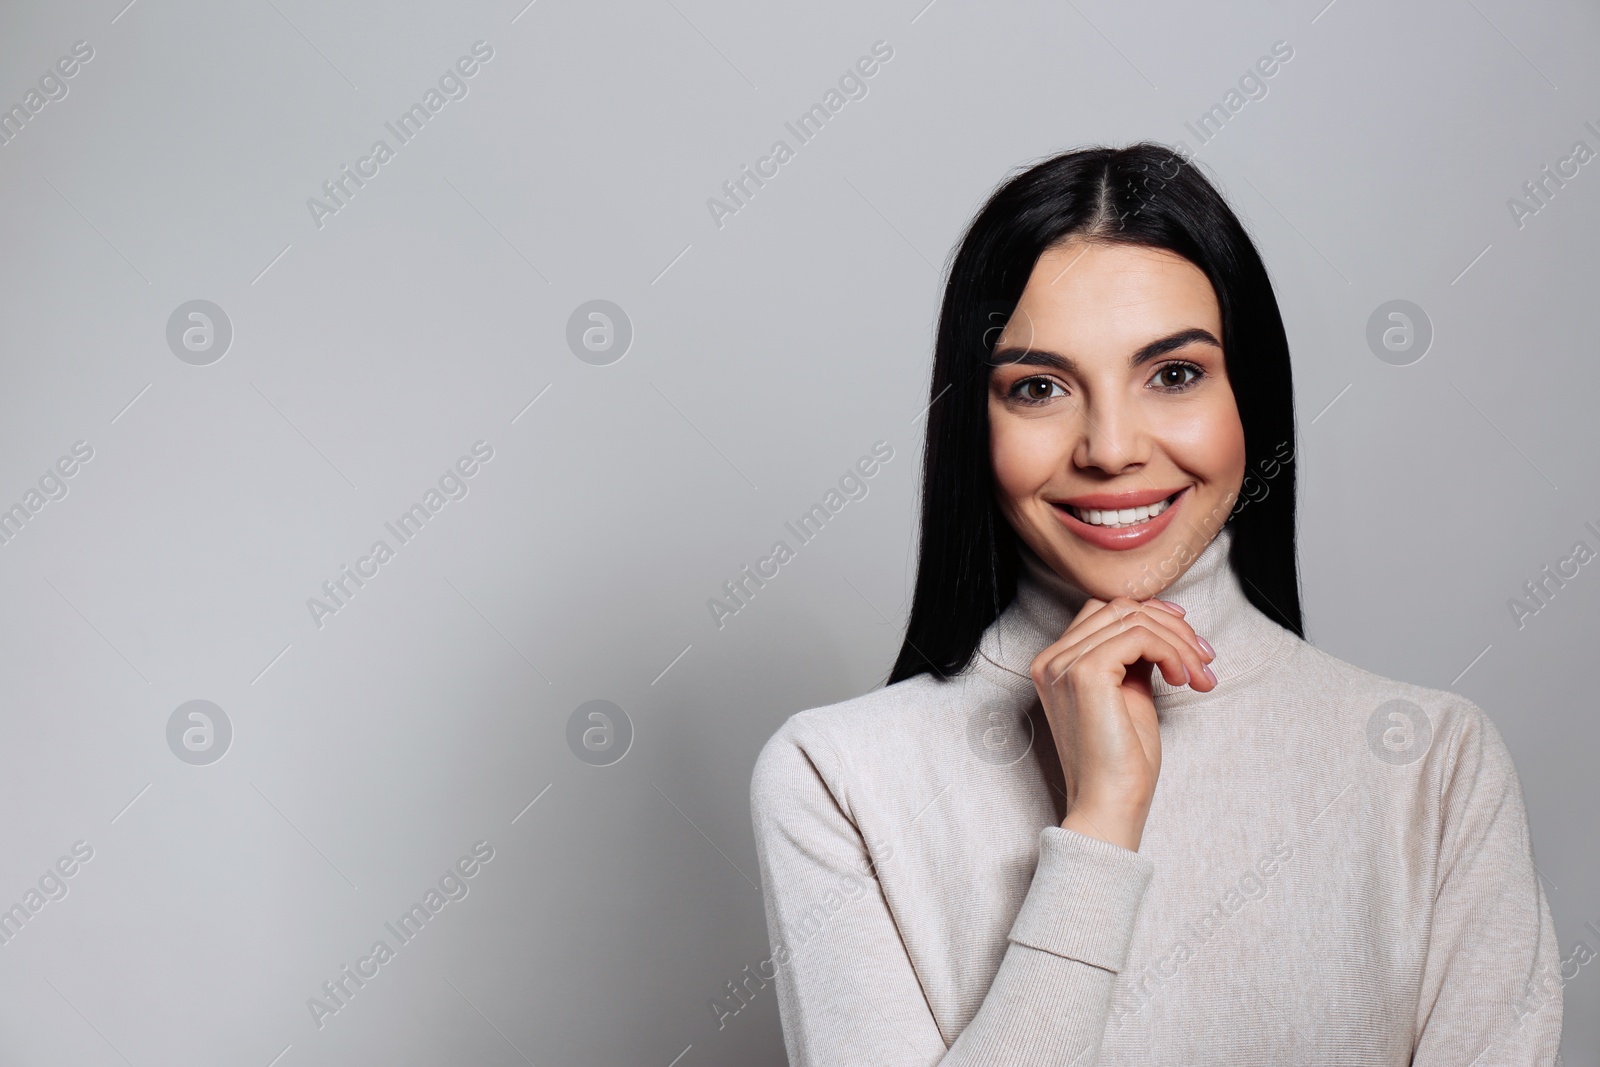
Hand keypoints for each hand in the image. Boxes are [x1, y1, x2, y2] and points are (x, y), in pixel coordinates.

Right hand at [1029, 596, 1215, 851]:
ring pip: (1134, 619)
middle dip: (1172, 628)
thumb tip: (1160, 626)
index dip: (1150, 615)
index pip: (1104, 612)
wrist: (1110, 805)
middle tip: (1204, 661)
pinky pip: (1139, 637)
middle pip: (1120, 608)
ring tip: (1198, 676)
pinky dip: (1171, 651)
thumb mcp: (1130, 695)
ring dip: (1179, 643)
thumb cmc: (1122, 762)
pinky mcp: (1086, 672)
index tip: (1188, 639)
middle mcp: (1052, 659)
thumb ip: (1133, 659)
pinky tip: (1183, 679)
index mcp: (1055, 664)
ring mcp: (1065, 664)